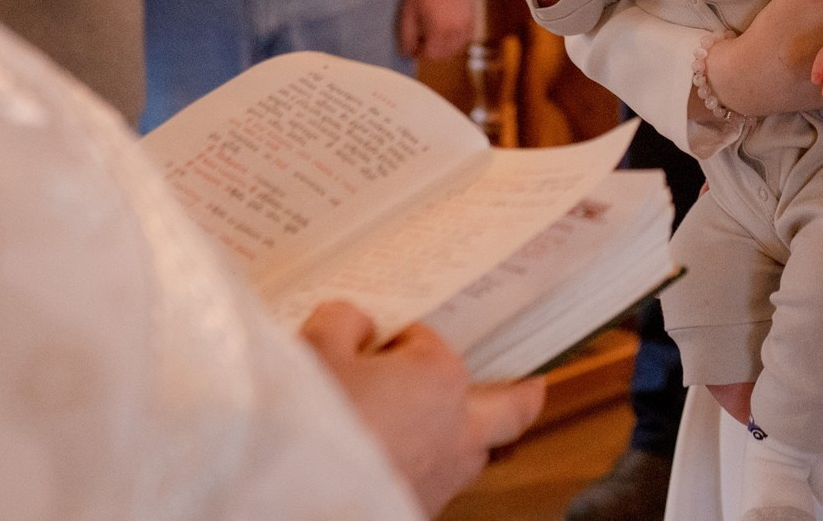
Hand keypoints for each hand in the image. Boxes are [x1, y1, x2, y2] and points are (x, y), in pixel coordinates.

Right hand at [300, 301, 546, 513]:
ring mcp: (443, 481)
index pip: (428, 343)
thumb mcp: (315, 348)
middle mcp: (457, 431)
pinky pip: (439, 487)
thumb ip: (344, 321)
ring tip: (457, 428)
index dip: (399, 342)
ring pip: (477, 455)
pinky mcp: (418, 513)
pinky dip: (429, 473)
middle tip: (533, 383)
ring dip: (473, 439)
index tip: (372, 343)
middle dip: (519, 394)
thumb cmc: (310, 419)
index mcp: (440, 378)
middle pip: (508, 410)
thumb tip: (357, 323)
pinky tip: (397, 467)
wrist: (289, 499)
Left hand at [399, 0, 476, 60]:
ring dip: (444, 48)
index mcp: (438, 31)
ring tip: (434, 36)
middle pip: (443, 55)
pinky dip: (456, 41)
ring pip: (455, 49)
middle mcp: (455, 33)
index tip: (413, 45)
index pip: (430, 54)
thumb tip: (407, 53)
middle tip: (422, 40)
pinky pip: (464, 39)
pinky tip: (447, 32)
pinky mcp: (471, 20)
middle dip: (431, 52)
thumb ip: (407, 35)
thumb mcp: (410, 12)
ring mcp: (465, 27)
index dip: (419, 52)